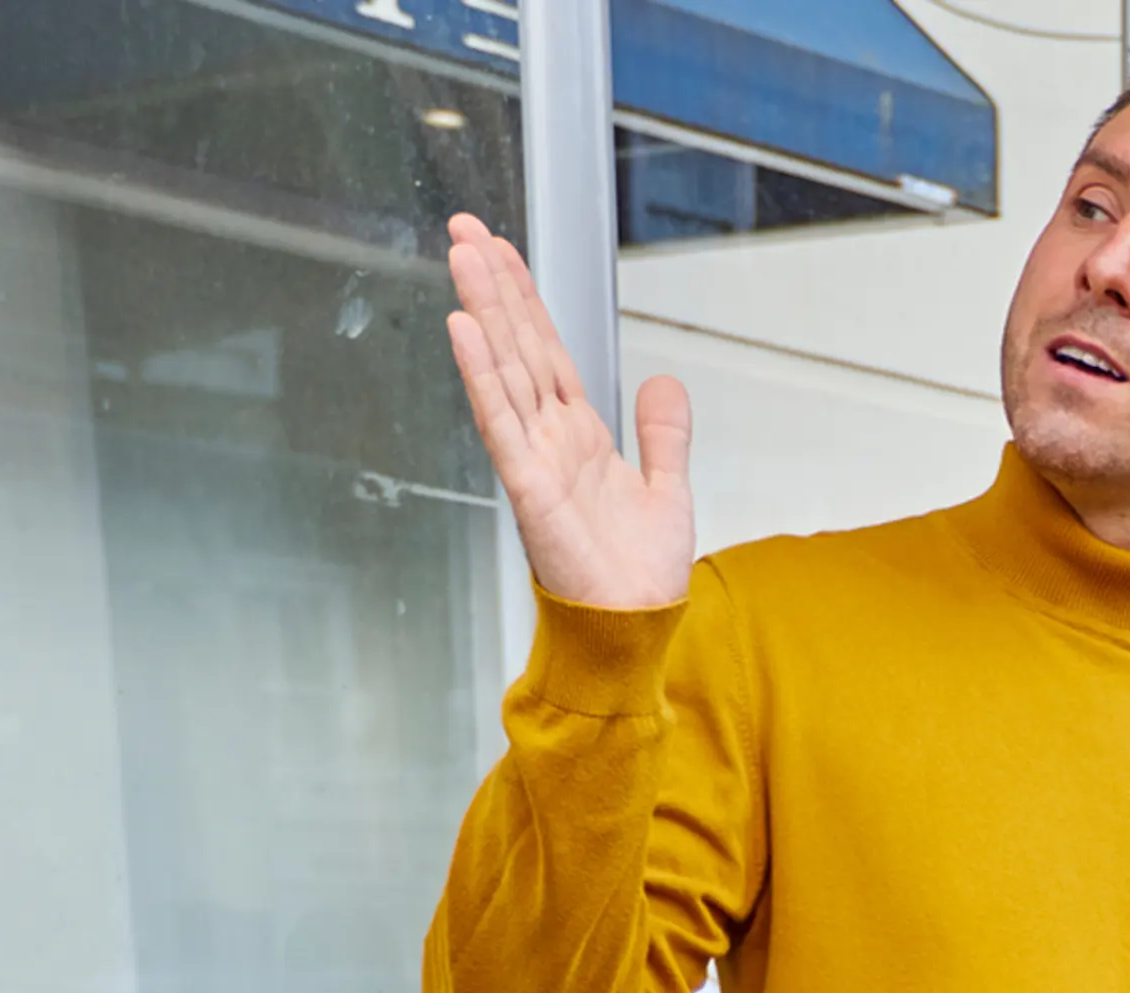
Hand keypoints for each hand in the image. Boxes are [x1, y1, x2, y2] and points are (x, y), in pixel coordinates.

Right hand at [443, 214, 695, 611]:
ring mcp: (534, 458)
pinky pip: (501, 422)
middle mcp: (549, 438)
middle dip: (494, 285)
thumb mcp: (667, 489)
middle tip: (465, 226)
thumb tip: (666, 380)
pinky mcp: (529, 488)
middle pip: (517, 345)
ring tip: (461, 255)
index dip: (526, 298)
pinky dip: (482, 376)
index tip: (503, 250)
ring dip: (483, 311)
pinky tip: (464, 331)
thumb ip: (664, 434)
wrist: (635, 628)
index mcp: (578, 434)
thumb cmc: (639, 573)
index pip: (546, 349)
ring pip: (504, 369)